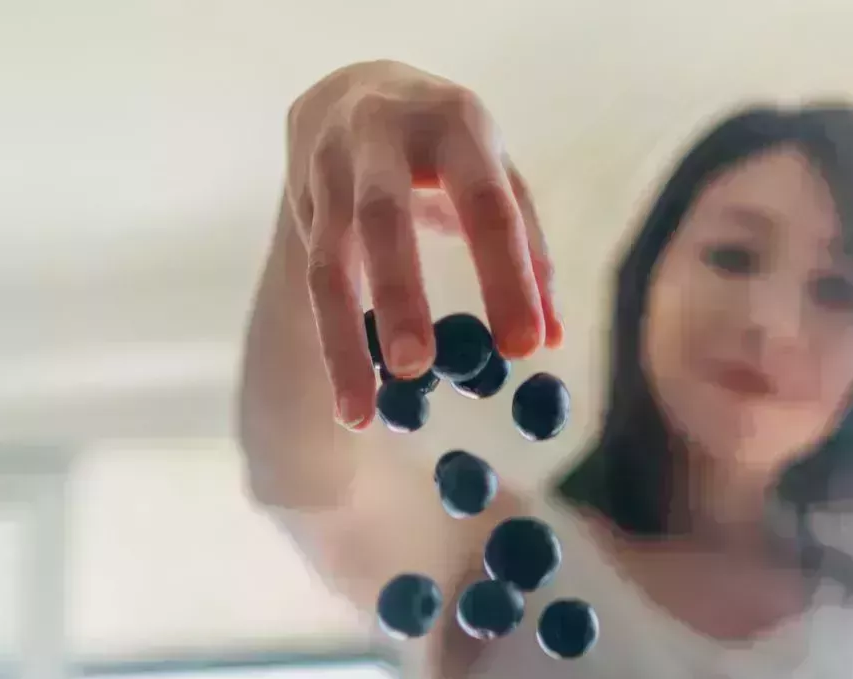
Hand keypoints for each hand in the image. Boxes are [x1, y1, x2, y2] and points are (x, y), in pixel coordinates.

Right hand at [285, 61, 562, 426]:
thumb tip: (550, 339)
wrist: (349, 91)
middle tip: (417, 366)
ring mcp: (331, 171)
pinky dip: (333, 348)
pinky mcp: (303, 206)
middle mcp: (382, 139)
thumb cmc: (444, 148)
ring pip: (330, 263)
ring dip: (343, 341)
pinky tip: (349, 402)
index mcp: (455, 124)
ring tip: (361, 412)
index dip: (506, 276)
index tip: (524, 348)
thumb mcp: (493, 175)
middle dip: (400, 293)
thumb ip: (525, 249)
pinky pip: (313, 283)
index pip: (486, 203)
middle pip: (385, 219)